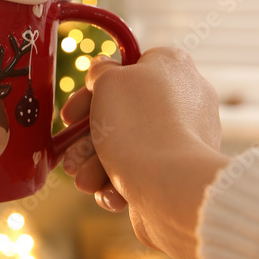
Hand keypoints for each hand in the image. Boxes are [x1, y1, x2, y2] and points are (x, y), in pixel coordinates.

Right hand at [61, 47, 227, 258]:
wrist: (169, 185)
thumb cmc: (138, 125)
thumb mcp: (108, 81)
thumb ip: (101, 71)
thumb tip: (102, 68)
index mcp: (173, 66)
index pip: (128, 69)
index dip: (92, 91)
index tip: (70, 115)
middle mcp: (187, 96)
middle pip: (124, 112)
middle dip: (89, 138)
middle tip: (70, 156)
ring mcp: (189, 135)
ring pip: (131, 144)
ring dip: (99, 164)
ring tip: (85, 182)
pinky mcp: (183, 170)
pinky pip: (146, 168)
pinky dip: (123, 181)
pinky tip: (110, 193)